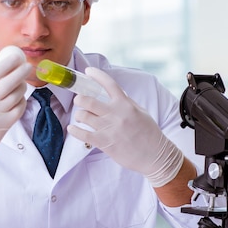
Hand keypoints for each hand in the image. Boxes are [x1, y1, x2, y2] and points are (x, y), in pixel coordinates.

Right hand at [0, 55, 31, 176]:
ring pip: (16, 96)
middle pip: (8, 83)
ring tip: (22, 84)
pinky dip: (22, 102)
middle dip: (20, 72)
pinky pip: (18, 110)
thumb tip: (1, 70)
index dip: (7, 63)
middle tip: (27, 66)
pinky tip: (20, 99)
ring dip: (22, 87)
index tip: (16, 57)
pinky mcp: (3, 126)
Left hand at [67, 67, 183, 186]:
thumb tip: (113, 95)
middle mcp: (116, 114)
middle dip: (79, 98)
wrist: (155, 155)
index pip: (109, 84)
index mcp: (125, 104)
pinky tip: (72, 128)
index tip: (88, 72)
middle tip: (79, 100)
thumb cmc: (149, 133)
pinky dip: (75, 130)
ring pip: (83, 115)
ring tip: (80, 116)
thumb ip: (126, 102)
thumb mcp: (140, 112)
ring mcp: (109, 128)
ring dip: (79, 114)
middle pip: (88, 100)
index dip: (96, 75)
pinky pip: (83, 134)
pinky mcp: (104, 143)